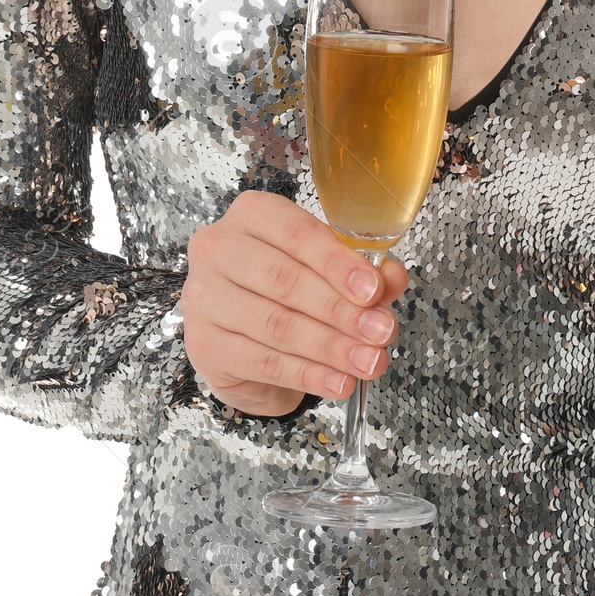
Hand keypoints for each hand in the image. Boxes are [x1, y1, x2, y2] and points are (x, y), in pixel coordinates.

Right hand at [181, 189, 408, 416]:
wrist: (242, 337)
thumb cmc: (285, 290)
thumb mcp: (327, 271)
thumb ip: (361, 271)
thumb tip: (391, 278)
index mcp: (252, 214)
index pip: (298, 235)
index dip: (338, 264)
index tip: (374, 290)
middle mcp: (218, 248)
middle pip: (285, 281)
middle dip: (341, 311)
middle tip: (381, 332)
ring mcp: (203, 296)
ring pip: (276, 324)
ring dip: (330, 347)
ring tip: (368, 362)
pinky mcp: (203, 343)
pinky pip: (263, 361)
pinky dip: (307, 375)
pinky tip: (338, 381)